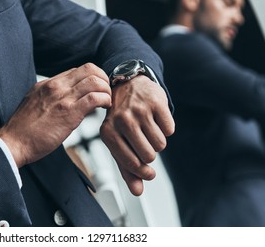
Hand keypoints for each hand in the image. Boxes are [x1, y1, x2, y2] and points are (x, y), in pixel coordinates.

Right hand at [0, 63, 111, 167]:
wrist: (13, 142)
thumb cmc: (23, 129)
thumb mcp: (35, 103)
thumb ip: (51, 97)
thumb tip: (69, 99)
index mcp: (48, 83)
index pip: (77, 70)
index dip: (92, 77)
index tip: (96, 89)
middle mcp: (56, 86)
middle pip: (89, 68)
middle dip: (103, 79)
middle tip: (105, 93)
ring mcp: (63, 98)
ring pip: (95, 81)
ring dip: (106, 90)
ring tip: (106, 102)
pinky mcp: (70, 112)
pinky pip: (95, 98)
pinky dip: (105, 100)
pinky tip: (104, 108)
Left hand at [100, 76, 174, 195]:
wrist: (127, 85)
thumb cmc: (121, 118)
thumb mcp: (118, 142)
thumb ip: (127, 169)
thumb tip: (138, 191)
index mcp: (108, 133)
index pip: (131, 163)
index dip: (143, 172)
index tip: (148, 174)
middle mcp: (122, 120)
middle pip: (149, 156)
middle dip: (150, 153)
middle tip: (144, 142)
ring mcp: (139, 110)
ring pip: (161, 144)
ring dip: (158, 141)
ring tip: (148, 129)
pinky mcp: (156, 102)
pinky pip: (170, 130)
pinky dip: (166, 128)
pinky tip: (155, 118)